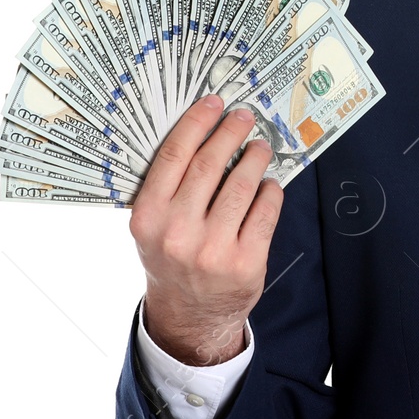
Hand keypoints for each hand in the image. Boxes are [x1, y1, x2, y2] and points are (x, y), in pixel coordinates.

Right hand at [127, 95, 284, 367]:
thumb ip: (168, 187)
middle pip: (209, 165)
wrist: (188, 315)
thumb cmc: (171, 258)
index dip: (197, 123)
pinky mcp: (245, 262)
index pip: (173, 157)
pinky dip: (270, 191)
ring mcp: (213, 249)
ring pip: (242, 185)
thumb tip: (202, 131)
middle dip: (230, 133)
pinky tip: (269, 184)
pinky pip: (265, 211)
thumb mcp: (153, 226)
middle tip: (244, 117)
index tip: (214, 102)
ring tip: (260, 147)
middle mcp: (178, 233)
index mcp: (148, 218)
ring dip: (255, 158)